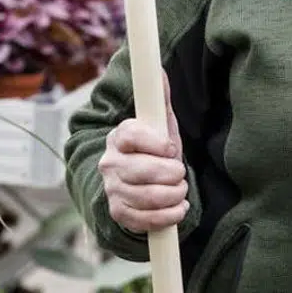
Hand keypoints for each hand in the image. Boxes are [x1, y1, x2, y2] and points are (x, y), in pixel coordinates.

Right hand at [98, 71, 189, 233]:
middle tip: (181, 172)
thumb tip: (160, 72)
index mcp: (119, 137)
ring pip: (148, 197)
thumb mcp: (157, 124)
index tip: (171, 148)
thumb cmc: (150, 149)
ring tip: (181, 189)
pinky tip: (178, 207)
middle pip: (142, 170)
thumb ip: (159, 100)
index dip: (156, 143)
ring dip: (174, 194)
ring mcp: (113, 189)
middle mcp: (110, 163)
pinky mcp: (119, 213)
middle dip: (172, 173)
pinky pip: (146, 220)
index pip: (132, 136)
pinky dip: (169, 216)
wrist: (133, 182)